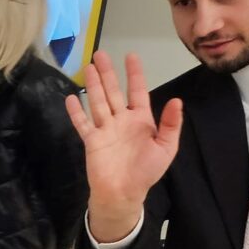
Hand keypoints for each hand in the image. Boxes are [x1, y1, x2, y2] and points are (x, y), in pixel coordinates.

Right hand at [64, 51, 182, 241]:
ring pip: (98, 102)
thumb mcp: (166, 148)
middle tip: (100, 55)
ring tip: (87, 68)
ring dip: (92, 85)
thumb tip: (177, 100)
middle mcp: (121, 120)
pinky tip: (70, 98)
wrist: (125, 193)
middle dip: (107, 73)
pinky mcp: (92, 140)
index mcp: (141, 120)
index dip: (134, 74)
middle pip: (113, 91)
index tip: (130, 56)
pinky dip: (76, 112)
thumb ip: (171, 124)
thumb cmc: (147, 171)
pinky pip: (83, 123)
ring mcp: (105, 129)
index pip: (137, 91)